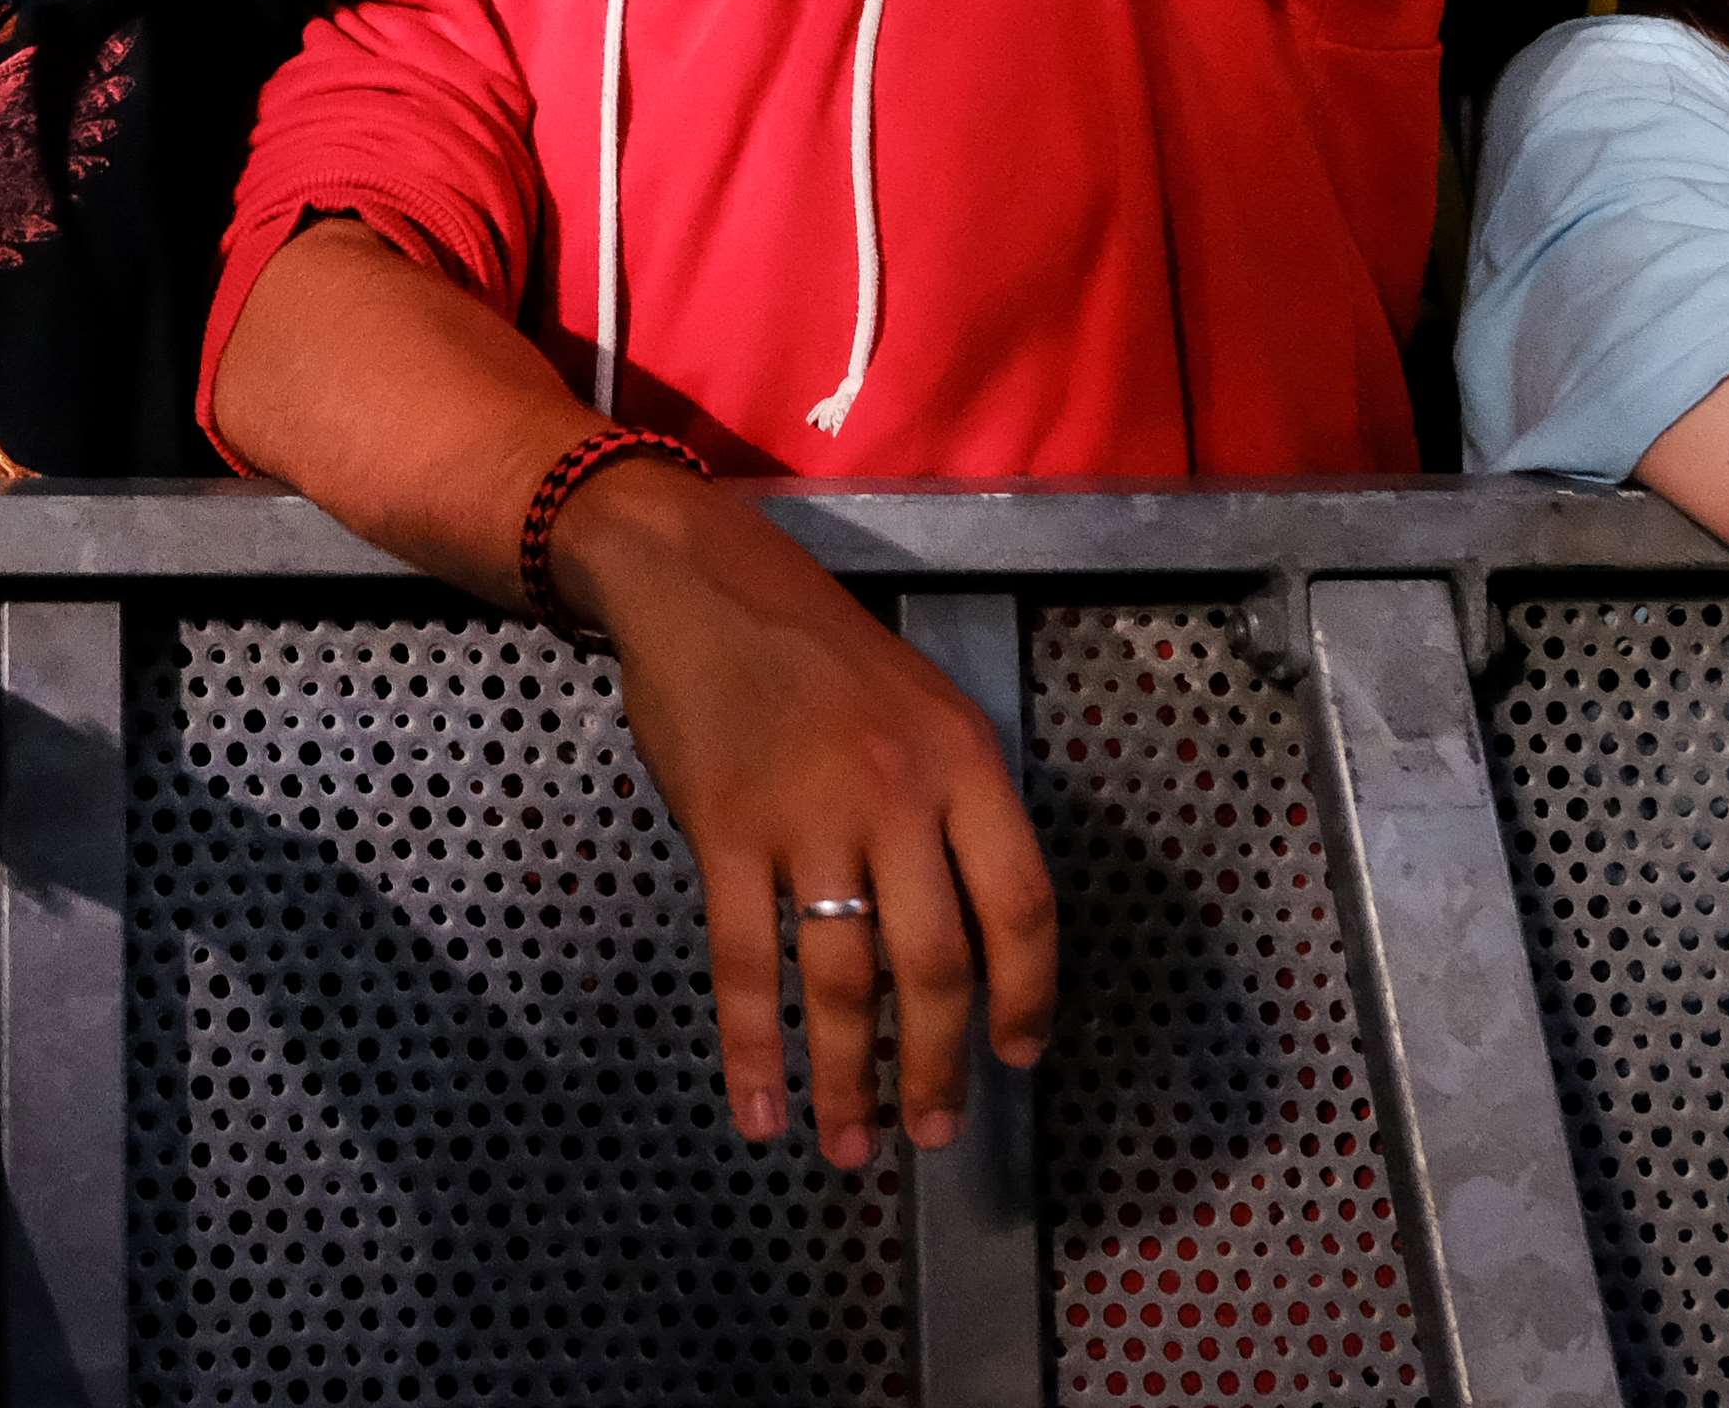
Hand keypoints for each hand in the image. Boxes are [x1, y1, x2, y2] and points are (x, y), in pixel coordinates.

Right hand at [565, 472, 1055, 1160]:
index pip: (1023, 903)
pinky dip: (752, 1048)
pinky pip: (745, 961)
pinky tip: (759, 1110)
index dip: (1028, 994)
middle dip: (938, 1065)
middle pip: (936, 962)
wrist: (699, 582)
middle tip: (932, 1132)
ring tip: (850, 1146)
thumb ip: (952, 809)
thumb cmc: (818, 650)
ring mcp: (808, 814)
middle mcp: (897, 793)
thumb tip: (971, 941)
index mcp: (963, 761)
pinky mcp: (725, 831)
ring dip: (848, 1078)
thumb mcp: (922, 706)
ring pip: (842, 977)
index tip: (1018, 1058)